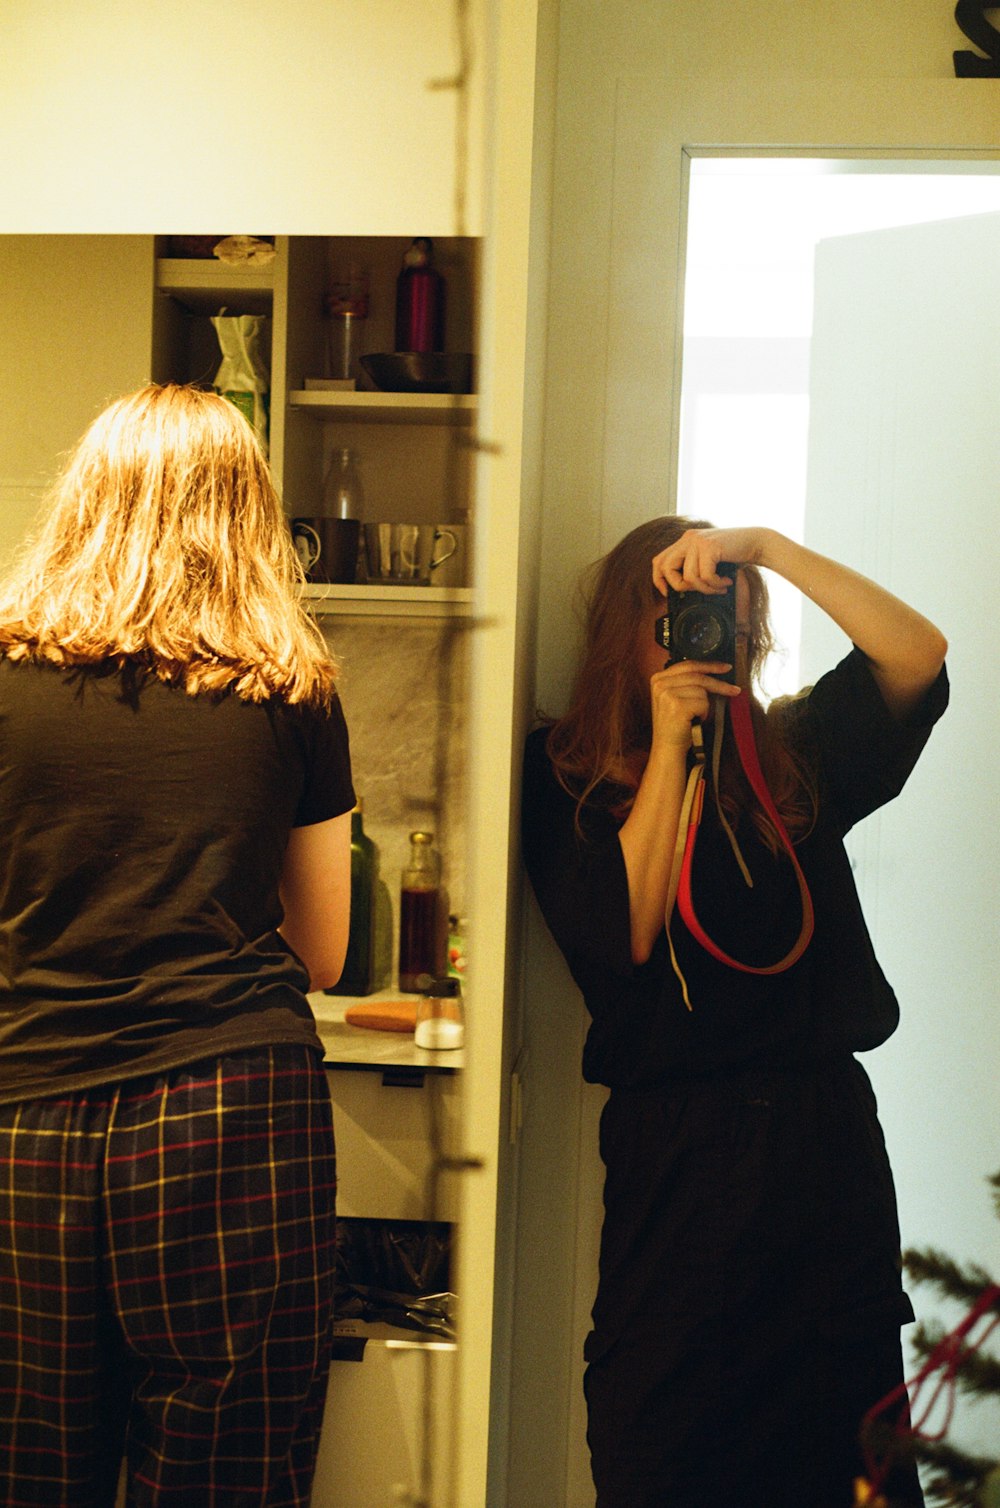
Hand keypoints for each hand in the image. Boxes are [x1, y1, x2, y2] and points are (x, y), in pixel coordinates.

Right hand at [648, 659, 739, 749]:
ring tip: (695, 716)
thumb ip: (687, 682)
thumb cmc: (676, 724)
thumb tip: (713, 672)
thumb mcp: (675, 697)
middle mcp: (660, 684)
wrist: (668, 746)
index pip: (688, 665)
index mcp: (658, 678)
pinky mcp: (677, 705)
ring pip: (701, 690)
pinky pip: (703, 703)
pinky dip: (703, 714)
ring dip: (704, 705)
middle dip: (719, 684)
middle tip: (734, 690)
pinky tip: (694, 720)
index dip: (709, 666)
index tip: (725, 667)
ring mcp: (667, 694)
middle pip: (698, 676)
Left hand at [652, 527, 766, 596]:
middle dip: (679, 586)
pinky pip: (705, 576)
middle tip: (697, 591)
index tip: (668, 593)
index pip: (659, 560)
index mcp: (685, 541)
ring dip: (706, 589)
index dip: (659, 579)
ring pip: (689, 576)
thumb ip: (694, 566)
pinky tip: (725, 582)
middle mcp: (688, 538)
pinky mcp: (710, 547)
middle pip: (666, 568)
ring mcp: (698, 541)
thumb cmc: (734, 554)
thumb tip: (680, 589)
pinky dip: (715, 584)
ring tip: (719, 587)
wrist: (757, 542)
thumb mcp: (708, 558)